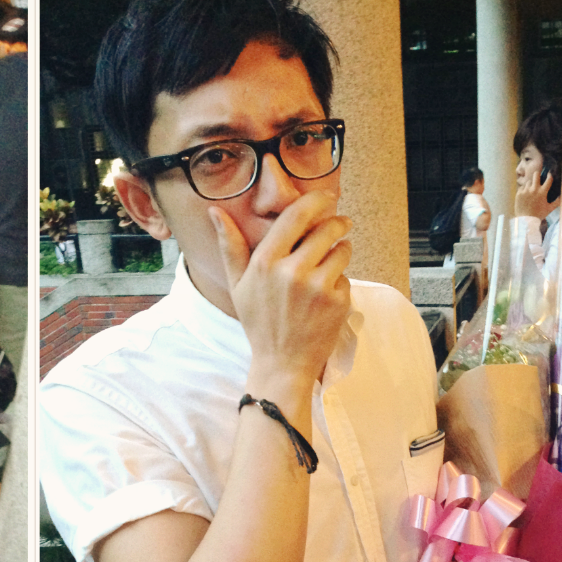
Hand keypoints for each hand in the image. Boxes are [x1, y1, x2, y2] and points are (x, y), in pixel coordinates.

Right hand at [211, 193, 352, 390]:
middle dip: (336, 223)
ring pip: (342, 249)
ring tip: (327, 266)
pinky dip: (340, 281)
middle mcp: (292, 271)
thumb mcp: (238, 284)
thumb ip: (230, 246)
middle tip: (339, 225)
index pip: (297, 215)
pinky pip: (347, 276)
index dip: (317, 201)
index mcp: (265, 262)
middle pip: (327, 228)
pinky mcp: (337, 301)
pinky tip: (325, 295)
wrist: (282, 363)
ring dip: (340, 251)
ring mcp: (317, 286)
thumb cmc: (259, 322)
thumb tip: (215, 211)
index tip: (327, 197)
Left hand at [515, 167, 554, 220]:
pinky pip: (522, 187)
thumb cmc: (539, 215)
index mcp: (542, 192)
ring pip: (528, 182)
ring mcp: (525, 191)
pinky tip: (526, 195)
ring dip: (531, 185)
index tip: (549, 174)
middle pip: (536, 174)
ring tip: (531, 190)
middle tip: (538, 176)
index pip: (548, 179)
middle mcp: (534, 189)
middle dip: (538, 174)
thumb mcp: (549, 208)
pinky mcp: (519, 193)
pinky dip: (524, 190)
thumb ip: (557, 202)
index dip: (549, 175)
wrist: (525, 221)